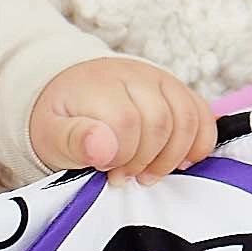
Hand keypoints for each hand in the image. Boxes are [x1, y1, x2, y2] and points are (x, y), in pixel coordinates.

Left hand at [29, 58, 216, 185]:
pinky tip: (181, 161)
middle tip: (125, 176)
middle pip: (161, 121)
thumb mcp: (49, 134)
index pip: (127, 122)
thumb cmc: (61, 120)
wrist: (69, 93)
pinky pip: (202, 114)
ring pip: (187, 118)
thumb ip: (72, 141)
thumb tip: (103, 148)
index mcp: (98, 85)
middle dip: (145, 159)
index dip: (122, 156)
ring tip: (148, 173)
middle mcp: (133, 74)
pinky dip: (199, 142)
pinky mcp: (176, 89)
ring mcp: (158, 79)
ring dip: (173, 156)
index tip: (107, 171)